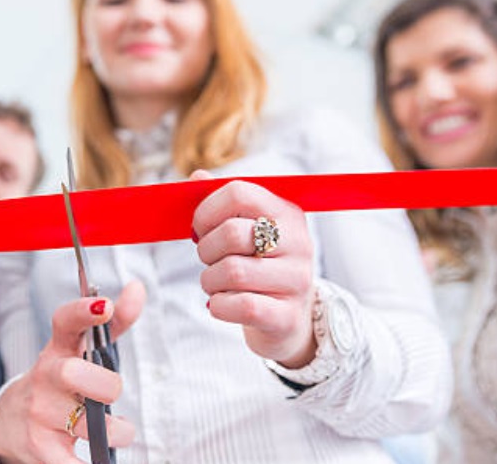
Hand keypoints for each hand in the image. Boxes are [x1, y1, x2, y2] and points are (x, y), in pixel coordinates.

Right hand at [0, 280, 145, 463]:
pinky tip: (97, 459)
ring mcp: (40, 415)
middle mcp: (45, 378)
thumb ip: (112, 325)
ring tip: (118, 431)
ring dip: (117, 431)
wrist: (11, 423)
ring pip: (89, 425)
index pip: (65, 322)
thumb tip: (138, 288)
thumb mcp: (79, 352)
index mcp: (58, 349)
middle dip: (107, 386)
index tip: (105, 306)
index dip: (84, 312)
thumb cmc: (60, 383)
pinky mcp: (41, 449)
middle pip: (74, 374)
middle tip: (111, 395)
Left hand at [191, 172, 316, 367]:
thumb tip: (198, 177)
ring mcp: (297, 280)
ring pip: (232, 272)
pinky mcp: (288, 316)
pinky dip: (219, 306)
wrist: (286, 318)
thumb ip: (223, 202)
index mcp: (286, 212)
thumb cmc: (257, 265)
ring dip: (210, 280)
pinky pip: (242, 305)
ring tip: (216, 283)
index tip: (200, 228)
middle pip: (232, 233)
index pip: (239, 193)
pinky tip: (222, 303)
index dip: (207, 210)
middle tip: (208, 259)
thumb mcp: (246, 229)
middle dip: (206, 249)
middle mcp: (298, 242)